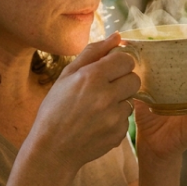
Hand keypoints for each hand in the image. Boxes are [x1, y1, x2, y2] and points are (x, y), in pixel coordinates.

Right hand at [28, 33, 139, 172]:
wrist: (52, 149)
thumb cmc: (55, 109)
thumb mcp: (67, 75)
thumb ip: (93, 52)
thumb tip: (116, 36)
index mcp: (92, 77)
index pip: (126, 60)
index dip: (118, 64)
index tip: (109, 70)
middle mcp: (106, 96)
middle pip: (134, 79)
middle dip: (122, 81)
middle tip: (105, 88)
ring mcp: (113, 117)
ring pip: (131, 100)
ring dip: (119, 102)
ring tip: (97, 109)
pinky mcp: (118, 134)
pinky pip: (126, 119)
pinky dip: (115, 120)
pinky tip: (97, 123)